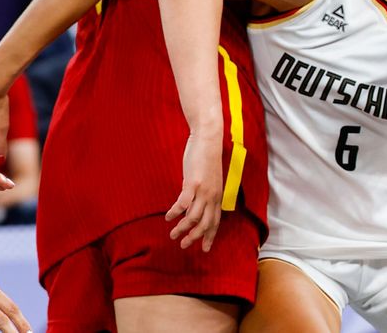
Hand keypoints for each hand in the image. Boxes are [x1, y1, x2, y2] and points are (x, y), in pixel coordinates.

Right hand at [165, 132, 223, 251]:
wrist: (209, 138)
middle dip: (195, 238)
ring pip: (193, 217)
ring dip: (182, 229)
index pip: (215, 221)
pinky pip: (183, 204)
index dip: (210, 236)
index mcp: (218, 195)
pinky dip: (175, 212)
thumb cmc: (207, 156)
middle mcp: (213, 196)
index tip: (205, 248)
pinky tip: (168, 217)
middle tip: (184, 246)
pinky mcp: (193, 183)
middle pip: (205, 224)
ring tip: (173, 235)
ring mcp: (203, 191)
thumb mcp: (209, 178)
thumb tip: (192, 205)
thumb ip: (203, 192)